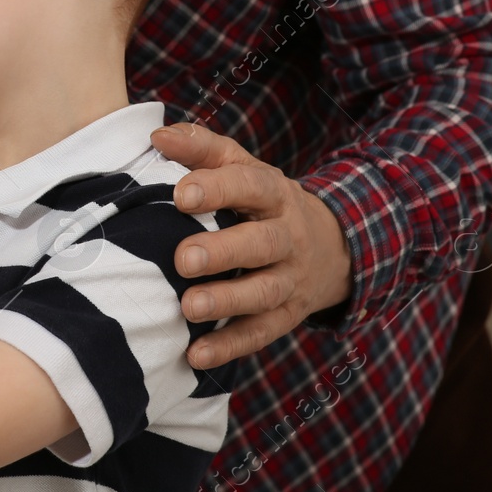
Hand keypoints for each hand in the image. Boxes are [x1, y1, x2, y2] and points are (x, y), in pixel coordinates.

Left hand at [150, 121, 353, 368]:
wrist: (335, 246)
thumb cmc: (263, 202)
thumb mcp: (243, 167)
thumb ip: (202, 149)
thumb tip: (157, 136)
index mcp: (273, 193)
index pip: (249, 185)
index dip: (217, 189)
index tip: (180, 195)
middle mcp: (287, 236)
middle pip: (261, 243)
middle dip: (223, 252)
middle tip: (183, 258)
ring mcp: (290, 279)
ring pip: (263, 292)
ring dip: (227, 301)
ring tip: (189, 307)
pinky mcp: (287, 315)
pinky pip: (260, 333)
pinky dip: (229, 346)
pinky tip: (196, 356)